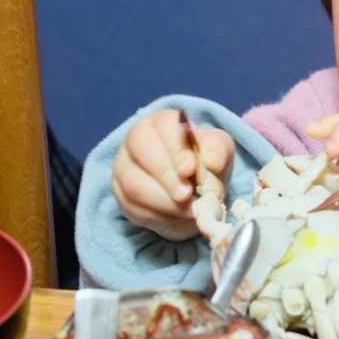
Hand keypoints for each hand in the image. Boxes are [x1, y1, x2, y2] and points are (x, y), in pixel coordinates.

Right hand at [111, 109, 233, 240]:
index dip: (177, 149)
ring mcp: (123, 166)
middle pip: (141, 148)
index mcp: (162, 122)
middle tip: (187, 195)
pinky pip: (132, 206)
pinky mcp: (120, 193)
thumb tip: (211, 163)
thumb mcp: (219, 152)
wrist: (193, 193)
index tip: (191, 170)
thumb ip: (217, 151)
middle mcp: (137, 138)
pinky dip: (157, 216)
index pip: (164, 127)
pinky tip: (175, 216)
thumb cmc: (204, 164)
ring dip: (163, 201)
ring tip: (187, 209)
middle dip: (166, 175)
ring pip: (133, 183)